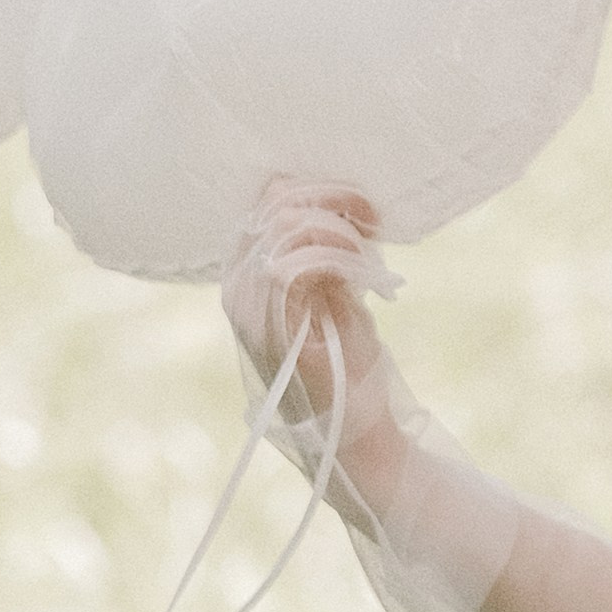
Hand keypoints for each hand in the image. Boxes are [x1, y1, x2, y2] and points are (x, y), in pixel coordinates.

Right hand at [220, 175, 398, 430]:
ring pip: (284, 225)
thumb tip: (337, 198)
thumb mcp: (334, 286)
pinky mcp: (269, 328)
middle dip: (334, 199)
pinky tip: (364, 275)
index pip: (269, 197)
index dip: (318, 187)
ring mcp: (248, 307)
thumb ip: (323, 246)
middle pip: (276, 201)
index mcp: (248, 269)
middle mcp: (237, 284)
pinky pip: (291, 264)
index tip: (363, 207)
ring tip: (370, 257)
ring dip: (340, 232)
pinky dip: (337, 257)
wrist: (352, 424)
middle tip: (373, 221)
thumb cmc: (345, 357)